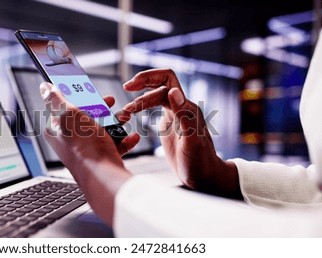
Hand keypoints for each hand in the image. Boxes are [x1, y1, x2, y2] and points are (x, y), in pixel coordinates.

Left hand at [40, 82, 139, 224]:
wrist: (103, 177)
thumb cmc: (83, 148)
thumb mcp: (68, 115)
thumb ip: (56, 99)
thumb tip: (44, 87)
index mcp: (57, 129)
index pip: (63, 106)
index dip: (75, 95)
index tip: (86, 87)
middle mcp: (70, 140)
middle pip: (84, 117)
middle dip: (101, 108)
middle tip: (109, 101)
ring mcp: (87, 150)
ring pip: (101, 129)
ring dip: (116, 121)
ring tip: (125, 116)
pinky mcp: (101, 158)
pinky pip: (114, 145)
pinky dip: (124, 139)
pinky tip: (131, 136)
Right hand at [121, 68, 241, 198]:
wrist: (204, 177)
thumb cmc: (200, 162)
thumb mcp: (192, 140)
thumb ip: (183, 115)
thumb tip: (172, 91)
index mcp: (186, 108)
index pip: (167, 80)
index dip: (149, 78)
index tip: (132, 86)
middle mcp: (181, 108)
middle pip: (159, 85)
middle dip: (141, 84)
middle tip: (125, 88)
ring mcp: (174, 115)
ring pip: (154, 97)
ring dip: (138, 100)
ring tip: (124, 112)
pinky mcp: (168, 124)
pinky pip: (153, 109)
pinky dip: (140, 108)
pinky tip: (131, 114)